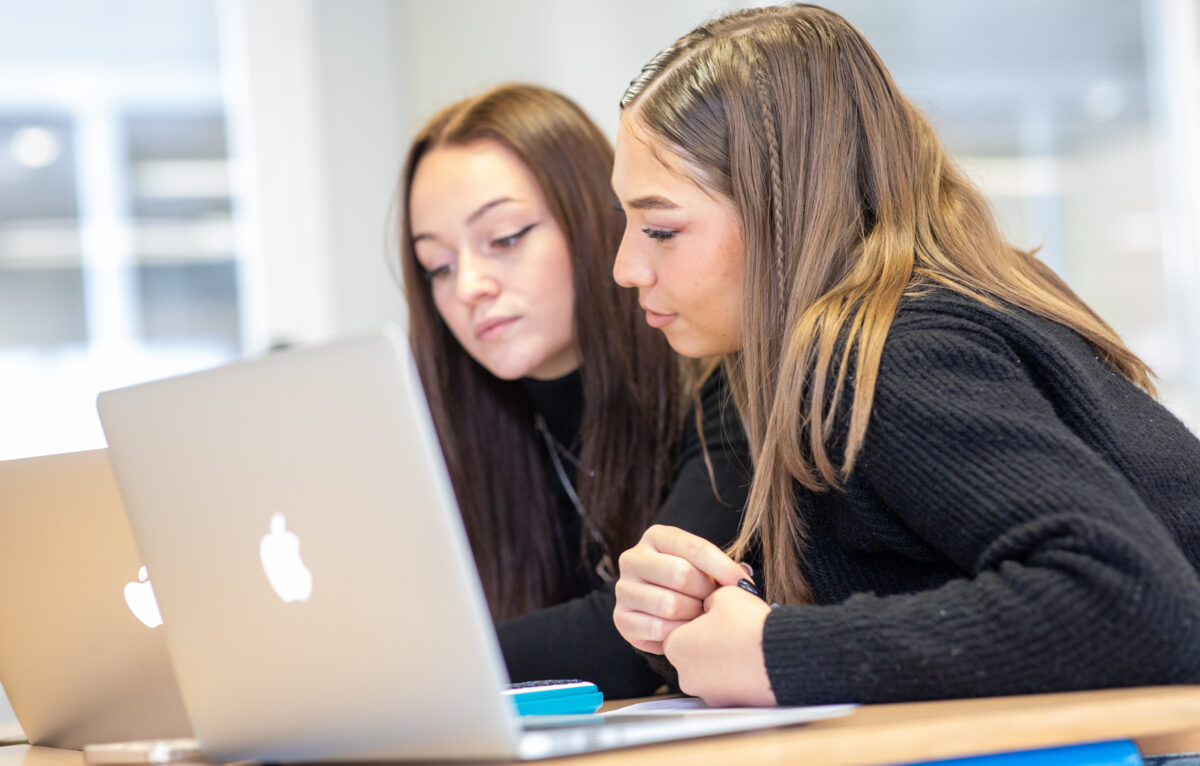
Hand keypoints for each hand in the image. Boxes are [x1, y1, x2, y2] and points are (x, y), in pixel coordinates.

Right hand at [613, 525, 747, 653]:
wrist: (661, 610)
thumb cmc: (690, 583)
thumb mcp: (704, 567)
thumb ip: (722, 569)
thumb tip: (743, 580)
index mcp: (656, 537)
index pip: (694, 548)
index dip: (723, 568)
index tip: (744, 584)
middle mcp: (633, 558)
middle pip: (680, 574)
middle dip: (706, 593)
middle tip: (716, 604)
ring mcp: (624, 588)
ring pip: (668, 604)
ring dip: (693, 616)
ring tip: (701, 617)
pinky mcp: (620, 618)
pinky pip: (656, 629)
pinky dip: (677, 634)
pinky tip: (686, 632)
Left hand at [662, 585, 775, 706]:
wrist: (781, 656)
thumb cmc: (749, 626)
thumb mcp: (725, 593)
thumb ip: (709, 598)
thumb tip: (709, 604)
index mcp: (675, 646)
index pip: (679, 629)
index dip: (700, 618)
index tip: (718, 615)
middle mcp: (685, 675)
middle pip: (694, 652)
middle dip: (711, 641)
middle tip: (733, 628)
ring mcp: (707, 693)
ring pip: (712, 671)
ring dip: (725, 659)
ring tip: (746, 644)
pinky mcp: (729, 705)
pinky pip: (729, 685)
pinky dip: (738, 675)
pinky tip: (752, 660)